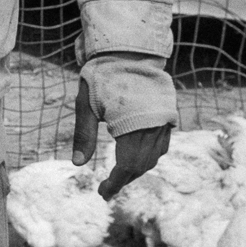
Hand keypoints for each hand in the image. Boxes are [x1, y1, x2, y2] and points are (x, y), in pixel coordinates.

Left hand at [71, 77, 170, 199]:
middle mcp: (153, 126)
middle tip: (106, 189)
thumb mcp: (85, 105)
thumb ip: (83, 135)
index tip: (102, 194)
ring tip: (118, 177)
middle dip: (124, 179)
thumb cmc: (102, 76)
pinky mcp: (167, 116)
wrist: (129, 52)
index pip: (126, 166)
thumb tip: (77, 164)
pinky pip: (161, 145)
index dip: (115, 183)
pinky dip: (148, 156)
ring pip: (154, 157)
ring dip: (136, 170)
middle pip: (141, 165)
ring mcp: (163, 122)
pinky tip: (135, 159)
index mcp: (132, 125)